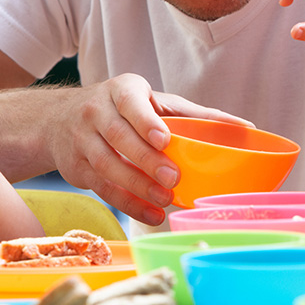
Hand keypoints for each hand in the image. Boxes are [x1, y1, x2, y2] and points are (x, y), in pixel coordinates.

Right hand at [43, 73, 251, 225]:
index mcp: (121, 91)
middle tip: (173, 178)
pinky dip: (127, 203)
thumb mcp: (154, 101)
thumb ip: (195, 115)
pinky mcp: (76, 168)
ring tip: (164, 200)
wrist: (59, 119)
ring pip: (108, 165)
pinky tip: (150, 214)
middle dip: (146, 159)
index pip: (131, 104)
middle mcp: (95, 112)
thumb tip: (246, 127)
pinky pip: (101, 188)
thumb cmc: (124, 109)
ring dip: (137, 186)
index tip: (164, 139)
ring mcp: (81, 140)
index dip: (146, 121)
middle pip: (119, 137)